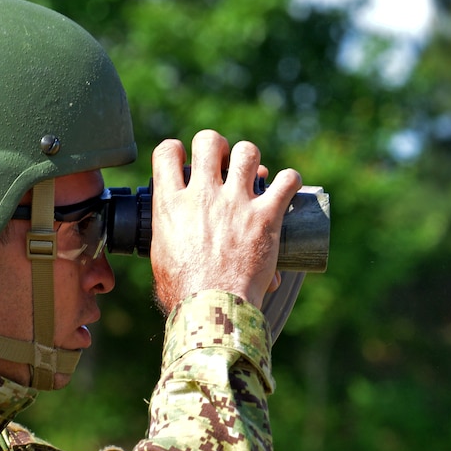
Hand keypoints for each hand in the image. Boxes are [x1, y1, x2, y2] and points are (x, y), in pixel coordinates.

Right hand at [149, 130, 303, 313]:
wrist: (213, 309)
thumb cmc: (183, 293)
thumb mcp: (160, 260)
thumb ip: (166, 241)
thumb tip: (171, 247)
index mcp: (171, 204)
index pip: (166, 153)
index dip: (176, 150)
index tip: (185, 160)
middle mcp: (204, 195)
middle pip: (209, 141)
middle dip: (218, 146)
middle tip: (223, 163)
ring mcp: (237, 202)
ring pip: (248, 152)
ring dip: (252, 159)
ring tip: (254, 173)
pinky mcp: (266, 216)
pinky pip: (286, 180)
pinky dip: (289, 180)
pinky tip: (287, 186)